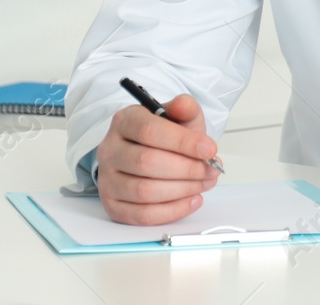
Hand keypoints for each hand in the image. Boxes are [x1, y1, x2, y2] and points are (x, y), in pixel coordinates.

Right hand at [96, 94, 219, 224]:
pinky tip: (193, 200)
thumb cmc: (167, 136)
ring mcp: (107, 179)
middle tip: (212, 170)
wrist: (153, 153)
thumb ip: (185, 108)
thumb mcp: (180, 117)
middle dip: (187, 169)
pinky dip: (172, 211)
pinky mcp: (112, 204)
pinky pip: (141, 215)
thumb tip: (183, 104)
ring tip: (206, 182)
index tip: (210, 149)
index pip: (150, 131)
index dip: (183, 142)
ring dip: (183, 190)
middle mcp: (110, 149)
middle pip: (147, 163)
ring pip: (144, 191)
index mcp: (125, 121)